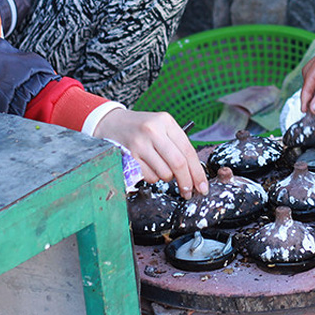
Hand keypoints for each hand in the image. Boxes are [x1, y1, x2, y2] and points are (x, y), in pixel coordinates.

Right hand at [93, 108, 207, 198]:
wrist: (111, 123)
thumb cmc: (141, 128)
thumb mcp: (161, 127)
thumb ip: (177, 145)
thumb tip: (194, 173)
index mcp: (166, 122)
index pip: (188, 151)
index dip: (197, 172)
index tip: (202, 186)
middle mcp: (153, 131)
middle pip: (178, 164)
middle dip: (186, 182)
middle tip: (189, 192)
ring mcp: (139, 144)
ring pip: (164, 173)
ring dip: (166, 177)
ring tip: (160, 167)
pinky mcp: (128, 156)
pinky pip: (149, 177)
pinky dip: (152, 177)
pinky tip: (147, 166)